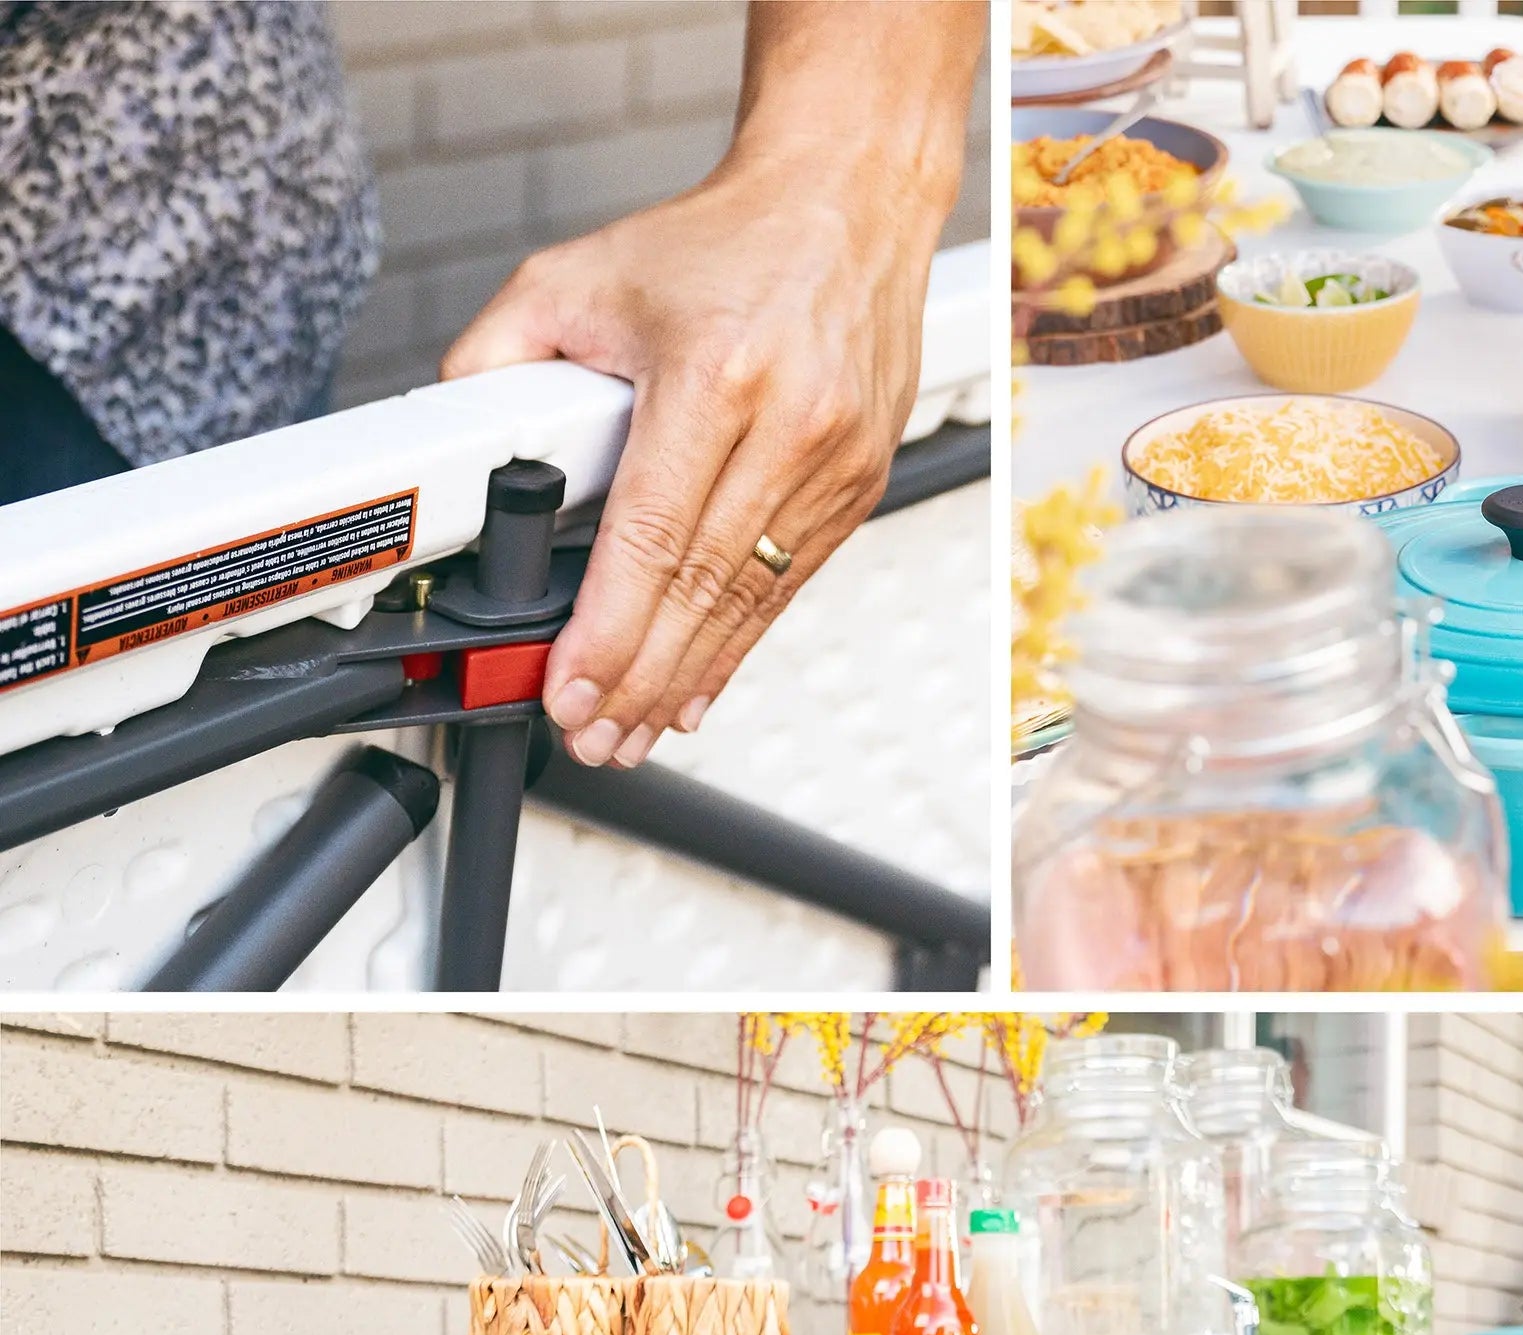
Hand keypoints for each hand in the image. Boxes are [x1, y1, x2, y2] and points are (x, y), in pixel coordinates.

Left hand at [443, 158, 940, 766]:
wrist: (848, 205)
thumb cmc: (727, 242)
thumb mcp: (583, 273)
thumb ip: (500, 352)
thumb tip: (455, 435)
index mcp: (718, 372)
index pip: (654, 535)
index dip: (609, 631)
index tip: (570, 687)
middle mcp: (791, 423)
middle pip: (703, 588)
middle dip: (640, 679)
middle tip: (593, 733)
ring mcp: (836, 462)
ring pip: (749, 603)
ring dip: (687, 679)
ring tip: (635, 729)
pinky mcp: (859, 485)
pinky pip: (788, 589)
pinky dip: (736, 646)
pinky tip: (697, 689)